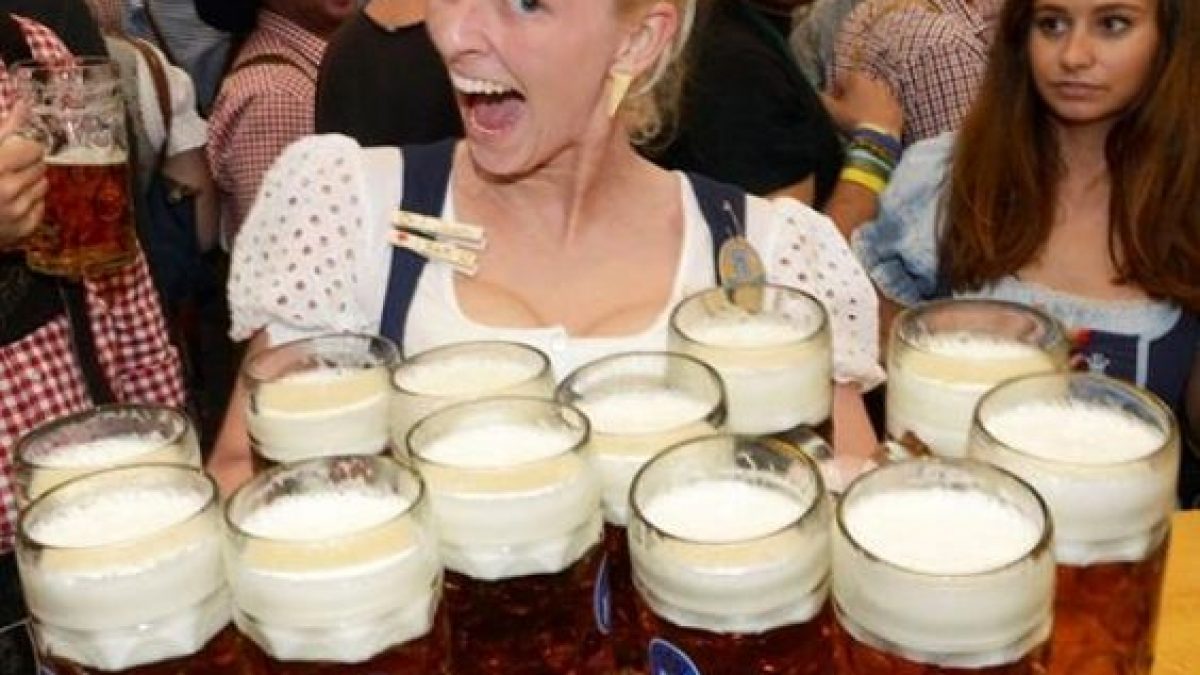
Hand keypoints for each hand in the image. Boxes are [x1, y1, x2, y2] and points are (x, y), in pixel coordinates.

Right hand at [0, 104, 47, 246]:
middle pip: (40, 167)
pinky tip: (9, 201)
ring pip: (43, 186)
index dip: (25, 147)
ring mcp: (16, 212)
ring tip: (7, 184)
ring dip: (29, 183)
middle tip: (7, 168)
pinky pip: (41, 207)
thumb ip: (5, 128)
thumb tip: (23, 105)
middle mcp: (7, 190)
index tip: (16, 149)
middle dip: (26, 165)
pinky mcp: (22, 229)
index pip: (34, 149)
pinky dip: (29, 203)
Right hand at [822, 71, 902, 138]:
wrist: (878, 140)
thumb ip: (820, 99)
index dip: (833, 92)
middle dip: (851, 98)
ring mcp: (889, 96)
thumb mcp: (829, 111)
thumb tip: (815, 94)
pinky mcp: (898, 110)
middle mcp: (875, 82)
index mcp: (857, 79)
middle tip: (845, 115)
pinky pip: (886, 109)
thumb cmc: (850, 122)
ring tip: (859, 122)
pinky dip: (879, 115)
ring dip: (866, 106)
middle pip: (858, 87)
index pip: (840, 79)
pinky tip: (872, 128)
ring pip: (873, 98)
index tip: (831, 105)